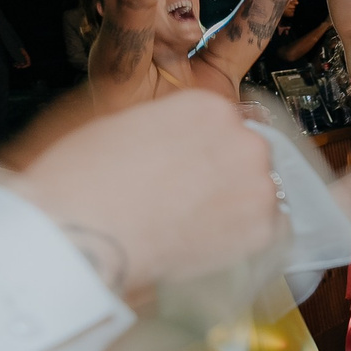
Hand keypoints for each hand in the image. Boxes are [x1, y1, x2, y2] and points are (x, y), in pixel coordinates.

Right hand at [13, 92, 278, 296]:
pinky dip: (245, 238)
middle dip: (224, 175)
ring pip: (258, 192)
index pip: (224, 124)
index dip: (205, 149)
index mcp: (206, 107)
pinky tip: (212, 243)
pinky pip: (268, 231)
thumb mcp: (122, 125)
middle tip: (192, 198)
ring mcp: (257, 185)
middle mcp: (241, 139)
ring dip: (236, 206)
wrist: (83, 234)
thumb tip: (174, 142)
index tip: (193, 166)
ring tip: (196, 224)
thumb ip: (165, 126)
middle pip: (246, 155)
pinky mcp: (262, 229)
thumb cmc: (85, 181)